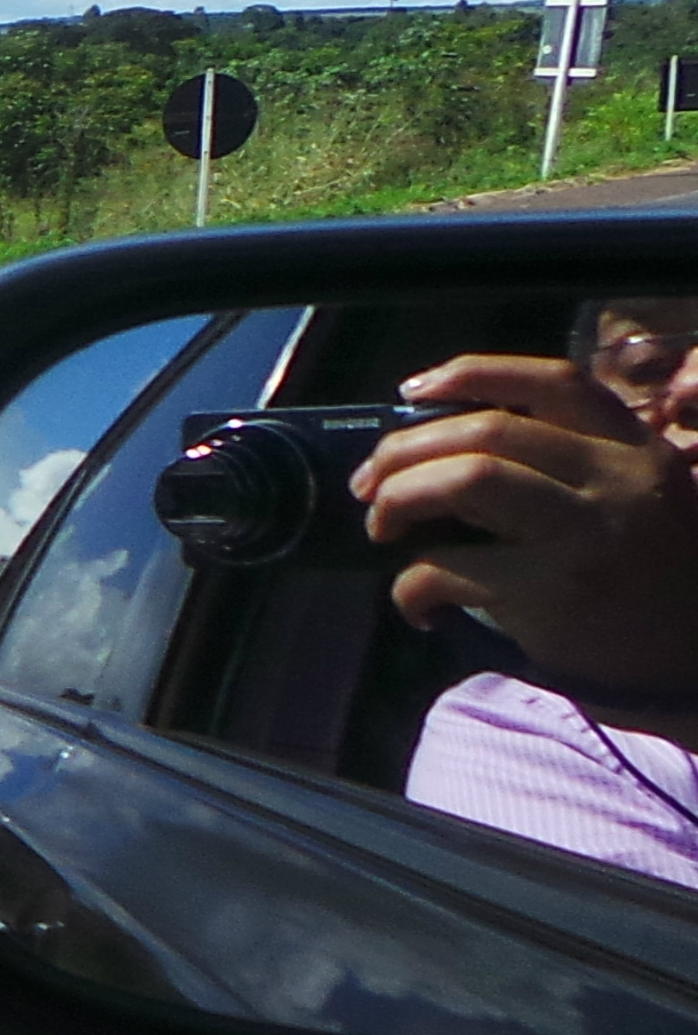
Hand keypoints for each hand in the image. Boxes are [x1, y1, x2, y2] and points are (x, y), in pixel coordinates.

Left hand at [351, 354, 697, 695]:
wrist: (692, 661)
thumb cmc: (646, 576)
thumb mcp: (636, 497)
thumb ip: (569, 462)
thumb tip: (440, 446)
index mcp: (635, 447)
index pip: (553, 381)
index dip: (471, 373)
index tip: (411, 391)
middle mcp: (616, 479)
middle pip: (487, 430)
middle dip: (404, 451)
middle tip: (369, 484)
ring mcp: (587, 533)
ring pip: (468, 480)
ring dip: (400, 498)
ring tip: (382, 528)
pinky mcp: (554, 593)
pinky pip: (448, 570)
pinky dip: (409, 585)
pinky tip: (417, 604)